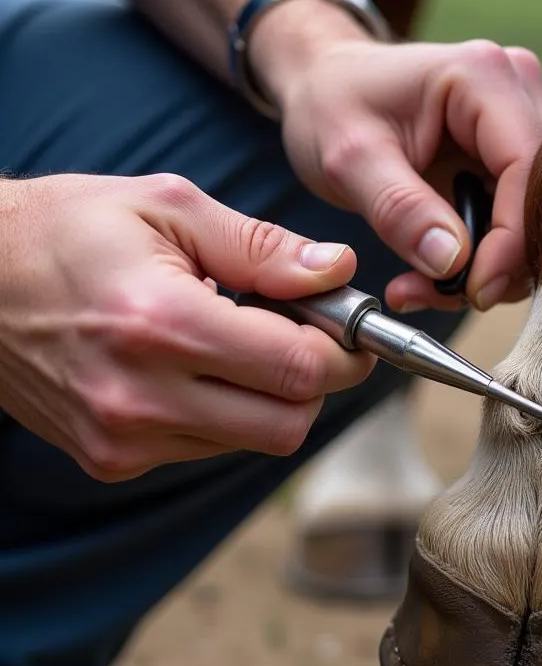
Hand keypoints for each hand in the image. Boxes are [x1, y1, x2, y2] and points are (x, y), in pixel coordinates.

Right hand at [0, 173, 373, 480]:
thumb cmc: (66, 229)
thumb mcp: (168, 207)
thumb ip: (263, 246)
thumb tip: (339, 272)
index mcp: (161, 324)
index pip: (298, 369)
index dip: (345, 352)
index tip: (350, 329)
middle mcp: (141, 397)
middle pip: (288, 422)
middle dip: (316, 380)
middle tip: (302, 333)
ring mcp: (122, 438)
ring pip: (254, 440)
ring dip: (270, 396)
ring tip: (236, 339)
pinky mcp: (111, 458)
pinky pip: (209, 448)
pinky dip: (228, 413)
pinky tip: (197, 366)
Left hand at [250, 4, 541, 314]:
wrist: (325, 85)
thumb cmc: (331, 106)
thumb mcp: (348, 159)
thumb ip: (400, 210)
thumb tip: (453, 263)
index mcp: (484, 76)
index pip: (526, 169)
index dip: (510, 241)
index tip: (473, 292)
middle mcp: (518, 91)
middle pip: (540, 198)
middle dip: (497, 262)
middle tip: (436, 295)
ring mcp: (521, 123)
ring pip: (533, 218)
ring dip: (486, 269)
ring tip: (419, 287)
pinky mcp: (513, 156)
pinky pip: (515, 222)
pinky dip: (481, 260)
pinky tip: (433, 274)